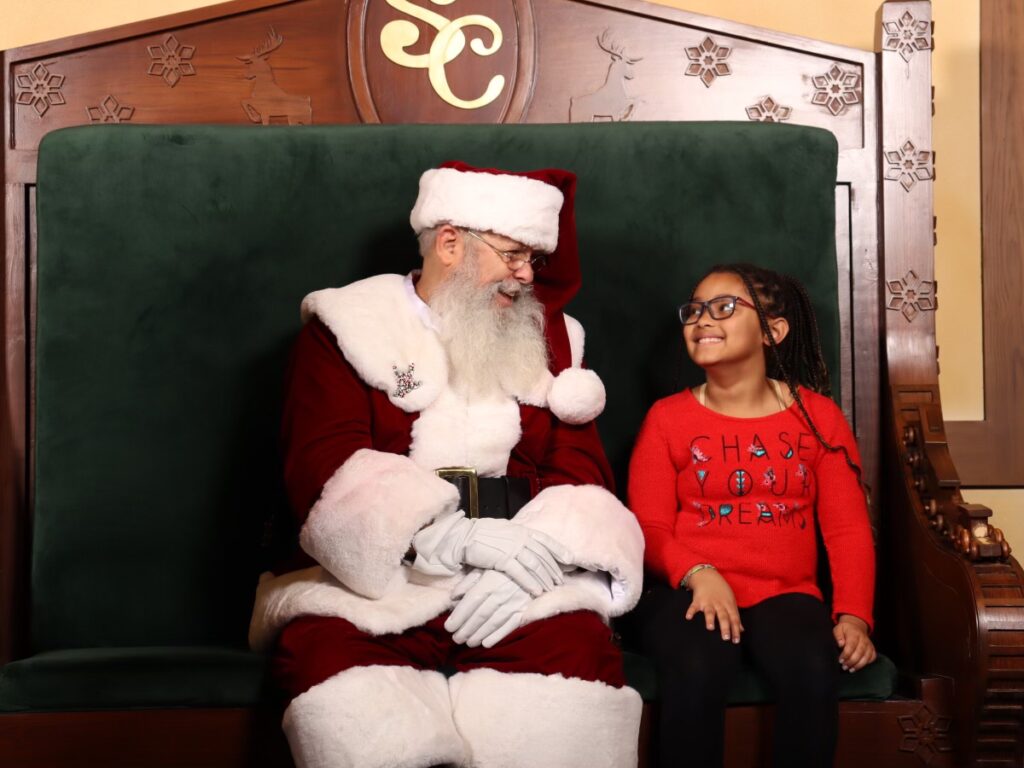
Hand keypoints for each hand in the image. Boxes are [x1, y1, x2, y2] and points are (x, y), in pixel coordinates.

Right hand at [412, 511, 570, 595]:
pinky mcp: (503, 559)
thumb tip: (527, 542)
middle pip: (543, 555)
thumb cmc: (482, 534)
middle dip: (554, 569)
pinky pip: (521, 573)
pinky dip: (531, 583)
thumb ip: (517, 536)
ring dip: (545, 578)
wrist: (464, 536)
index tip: (571, 559)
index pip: (546, 540)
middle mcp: (520, 537)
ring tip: (552, 589)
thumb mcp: (504, 530)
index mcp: (521, 529)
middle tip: (561, 581)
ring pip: (535, 565)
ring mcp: (512, 548)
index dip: (559, 550)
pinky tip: (537, 592)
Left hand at [444, 569, 530, 647]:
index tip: (448, 627)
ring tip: (469, 643)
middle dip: (467, 629)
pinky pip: (510, 625)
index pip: (472, 601)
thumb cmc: (503, 566)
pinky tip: (487, 643)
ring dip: (480, 634)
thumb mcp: (484, 566)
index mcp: (490, 580)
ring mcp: (515, 602)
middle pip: (481, 614)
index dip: (459, 615)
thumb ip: (468, 581)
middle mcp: (502, 592)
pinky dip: (498, 635)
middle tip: (456, 639)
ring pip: (494, 622)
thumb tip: (453, 597)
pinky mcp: (525, 609)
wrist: (532, 566)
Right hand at [685, 569, 742, 643]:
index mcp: (728, 605)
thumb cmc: (721, 591)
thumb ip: (735, 615)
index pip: (734, 618)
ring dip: (710, 619)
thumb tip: (741, 629)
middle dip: (724, 627)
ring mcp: (708, 602)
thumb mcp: (731, 601)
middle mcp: (719, 604)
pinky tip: (688, 617)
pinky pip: (694, 606)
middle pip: (723, 616)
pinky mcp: (697, 600)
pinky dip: (691, 611)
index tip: (736, 640)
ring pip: (710, 611)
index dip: (735, 629)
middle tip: (725, 638)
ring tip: (710, 628)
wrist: (708, 576)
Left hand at [833, 615, 875, 671]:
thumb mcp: (838, 628)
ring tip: (850, 670)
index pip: (851, 646)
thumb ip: (838, 636)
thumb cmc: (845, 629)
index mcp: (854, 634)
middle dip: (851, 662)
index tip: (840, 661)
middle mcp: (863, 639)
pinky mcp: (872, 648)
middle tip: (844, 667)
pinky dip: (867, 663)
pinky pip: (872, 657)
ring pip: (866, 657)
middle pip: (859, 653)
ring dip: (858, 665)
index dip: (846, 654)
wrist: (856, 625)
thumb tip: (840, 644)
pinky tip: (859, 667)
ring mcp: (869, 644)